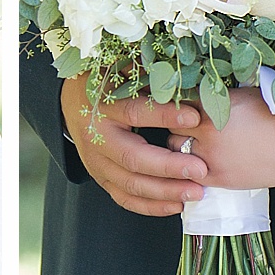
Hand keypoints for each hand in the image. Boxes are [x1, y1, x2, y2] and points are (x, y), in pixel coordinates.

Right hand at [61, 73, 207, 215]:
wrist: (74, 101)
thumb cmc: (108, 81)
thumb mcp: (123, 69)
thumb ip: (148, 72)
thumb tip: (183, 68)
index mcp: (104, 105)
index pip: (135, 112)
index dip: (164, 115)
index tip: (195, 116)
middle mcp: (97, 137)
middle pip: (133, 158)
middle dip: (169, 167)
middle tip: (201, 170)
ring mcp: (96, 162)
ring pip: (130, 184)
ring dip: (165, 191)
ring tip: (196, 192)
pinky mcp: (101, 178)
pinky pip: (125, 198)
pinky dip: (151, 206)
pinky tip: (177, 205)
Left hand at [167, 86, 274, 188]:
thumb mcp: (241, 95)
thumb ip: (214, 97)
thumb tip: (196, 97)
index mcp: (211, 104)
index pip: (176, 102)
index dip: (176, 104)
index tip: (177, 105)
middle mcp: (205, 129)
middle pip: (170, 126)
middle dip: (176, 125)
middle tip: (184, 126)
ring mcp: (209, 155)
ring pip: (175, 150)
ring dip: (179, 147)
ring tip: (193, 144)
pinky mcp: (218, 177)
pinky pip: (189, 174)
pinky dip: (188, 168)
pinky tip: (196, 163)